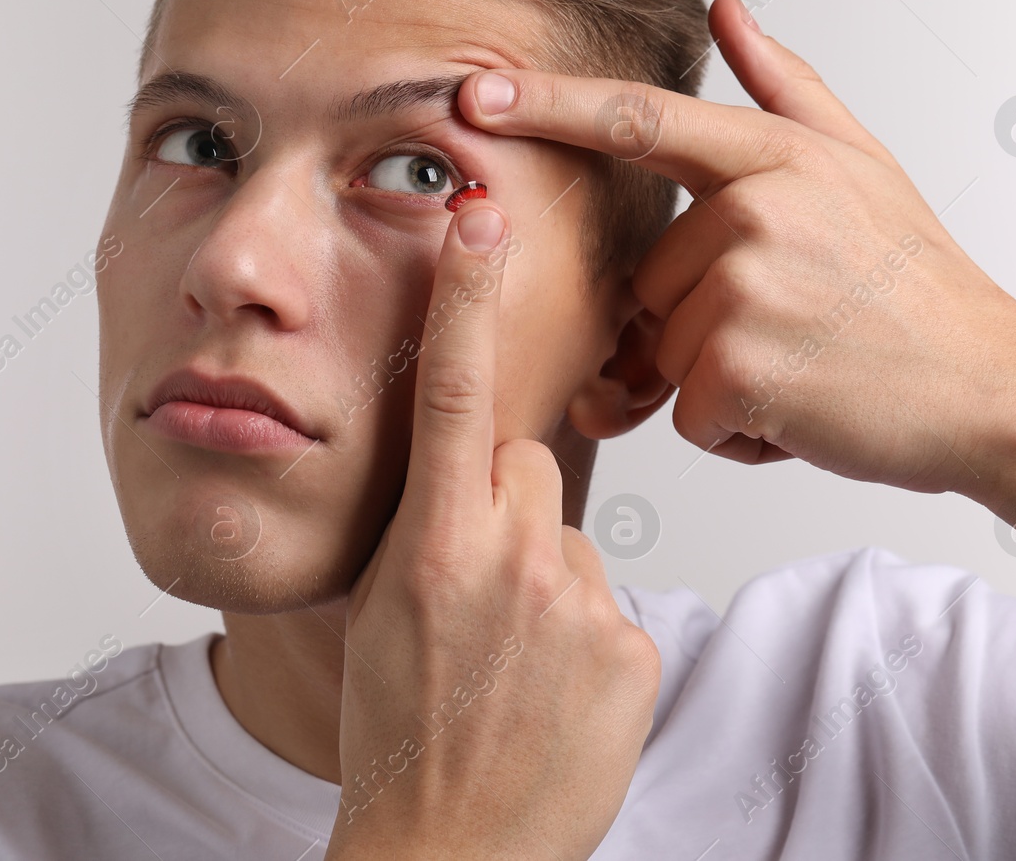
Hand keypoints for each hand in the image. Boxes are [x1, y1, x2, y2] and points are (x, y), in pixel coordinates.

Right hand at [325, 198, 660, 860]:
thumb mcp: (381, 613)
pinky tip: (553, 692)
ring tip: (511, 662)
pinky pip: (610, 604)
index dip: (466, 296)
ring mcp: (578, 602)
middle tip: (475, 594)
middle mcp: (507, 558)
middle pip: (530, 465)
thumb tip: (472, 483)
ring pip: (568, 538)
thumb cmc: (399, 731)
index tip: (479, 218)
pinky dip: (586, 637)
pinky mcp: (634, 646)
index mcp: (429, 542)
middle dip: (505, 506)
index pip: (454, 392)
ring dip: (545, 580)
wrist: (453, 849)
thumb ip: (430, 530)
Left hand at [457, 0, 1015, 494]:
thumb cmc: (918, 286)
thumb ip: (787, 87)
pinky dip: (734, 429)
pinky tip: (804, 408)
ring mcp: (746, 286)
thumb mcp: (862, 167)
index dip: (549, 107)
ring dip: (720, 381)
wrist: (995, 390)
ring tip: (807, 365)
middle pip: (649, 284)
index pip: (638, 121)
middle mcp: (753, 209)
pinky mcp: (741, 368)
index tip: (474, 99)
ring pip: (663, 353)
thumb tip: (729, 7)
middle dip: (699, 328)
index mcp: (773, 157)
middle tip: (796, 330)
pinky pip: (685, 412)